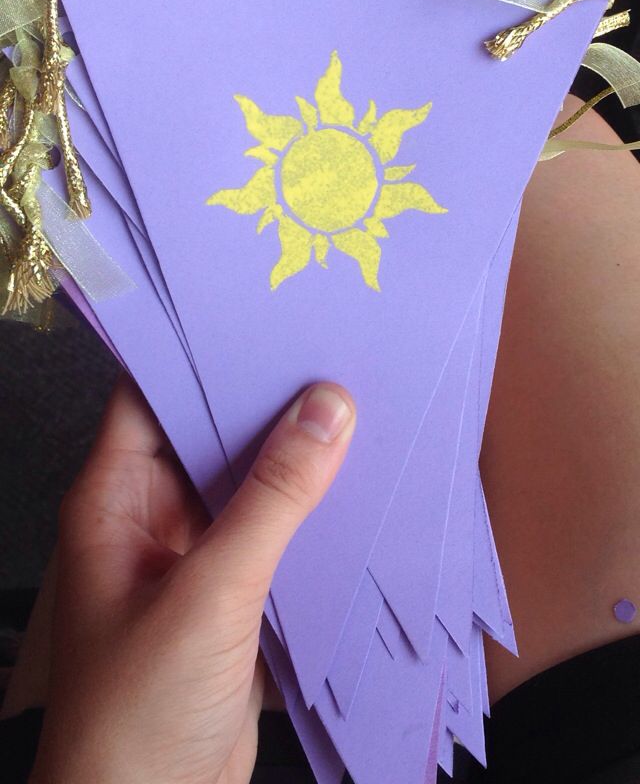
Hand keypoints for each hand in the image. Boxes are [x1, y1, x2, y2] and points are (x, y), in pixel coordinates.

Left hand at [30, 375, 355, 783]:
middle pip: (209, 433)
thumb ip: (273, 501)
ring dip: (297, 455)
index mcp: (115, 498)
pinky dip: (311, 511)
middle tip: (333, 347)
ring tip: (361, 402)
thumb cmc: (138, 712)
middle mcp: (151, 516)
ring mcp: (193, 556)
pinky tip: (360, 484)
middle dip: (267, 399)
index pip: (151, 393)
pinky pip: (274, 533)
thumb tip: (328, 408)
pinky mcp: (231, 596)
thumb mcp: (209, 595)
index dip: (201, 349)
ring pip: (249, 484)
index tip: (265, 307)